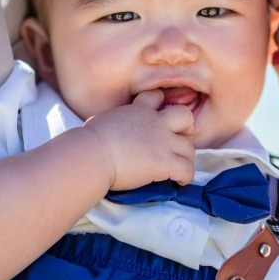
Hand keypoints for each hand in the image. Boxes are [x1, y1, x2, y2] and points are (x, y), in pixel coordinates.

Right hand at [82, 90, 197, 190]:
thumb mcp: (103, 120)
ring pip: (189, 148)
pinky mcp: (165, 162)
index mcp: (138, 110)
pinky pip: (187, 170)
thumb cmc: (89, 140)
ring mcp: (163, 142)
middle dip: (188, 126)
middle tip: (184, 137)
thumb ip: (114, 122)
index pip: (156, 97)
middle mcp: (155, 123)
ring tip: (179, 168)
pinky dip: (186, 177)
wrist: (93, 154)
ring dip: (186, 158)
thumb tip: (104, 129)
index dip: (162, 105)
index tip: (161, 116)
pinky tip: (179, 182)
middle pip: (185, 116)